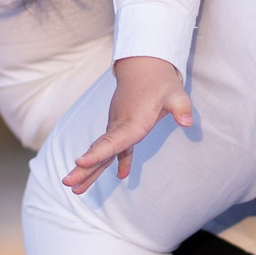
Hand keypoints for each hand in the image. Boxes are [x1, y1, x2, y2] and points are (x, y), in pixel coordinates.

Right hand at [64, 56, 192, 191]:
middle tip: (67, 183)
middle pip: (99, 150)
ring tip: (75, 189)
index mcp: (131, 122)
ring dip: (88, 170)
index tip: (79, 161)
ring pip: (101, 151)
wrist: (144, 65)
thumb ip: (180, 107)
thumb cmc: (160, 80)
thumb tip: (188, 122)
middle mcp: (120, 126)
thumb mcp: (174, 92)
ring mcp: (118, 127)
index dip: (97, 154)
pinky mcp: (123, 127)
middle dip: (83, 168)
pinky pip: (114, 148)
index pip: (112, 142)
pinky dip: (114, 162)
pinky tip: (121, 176)